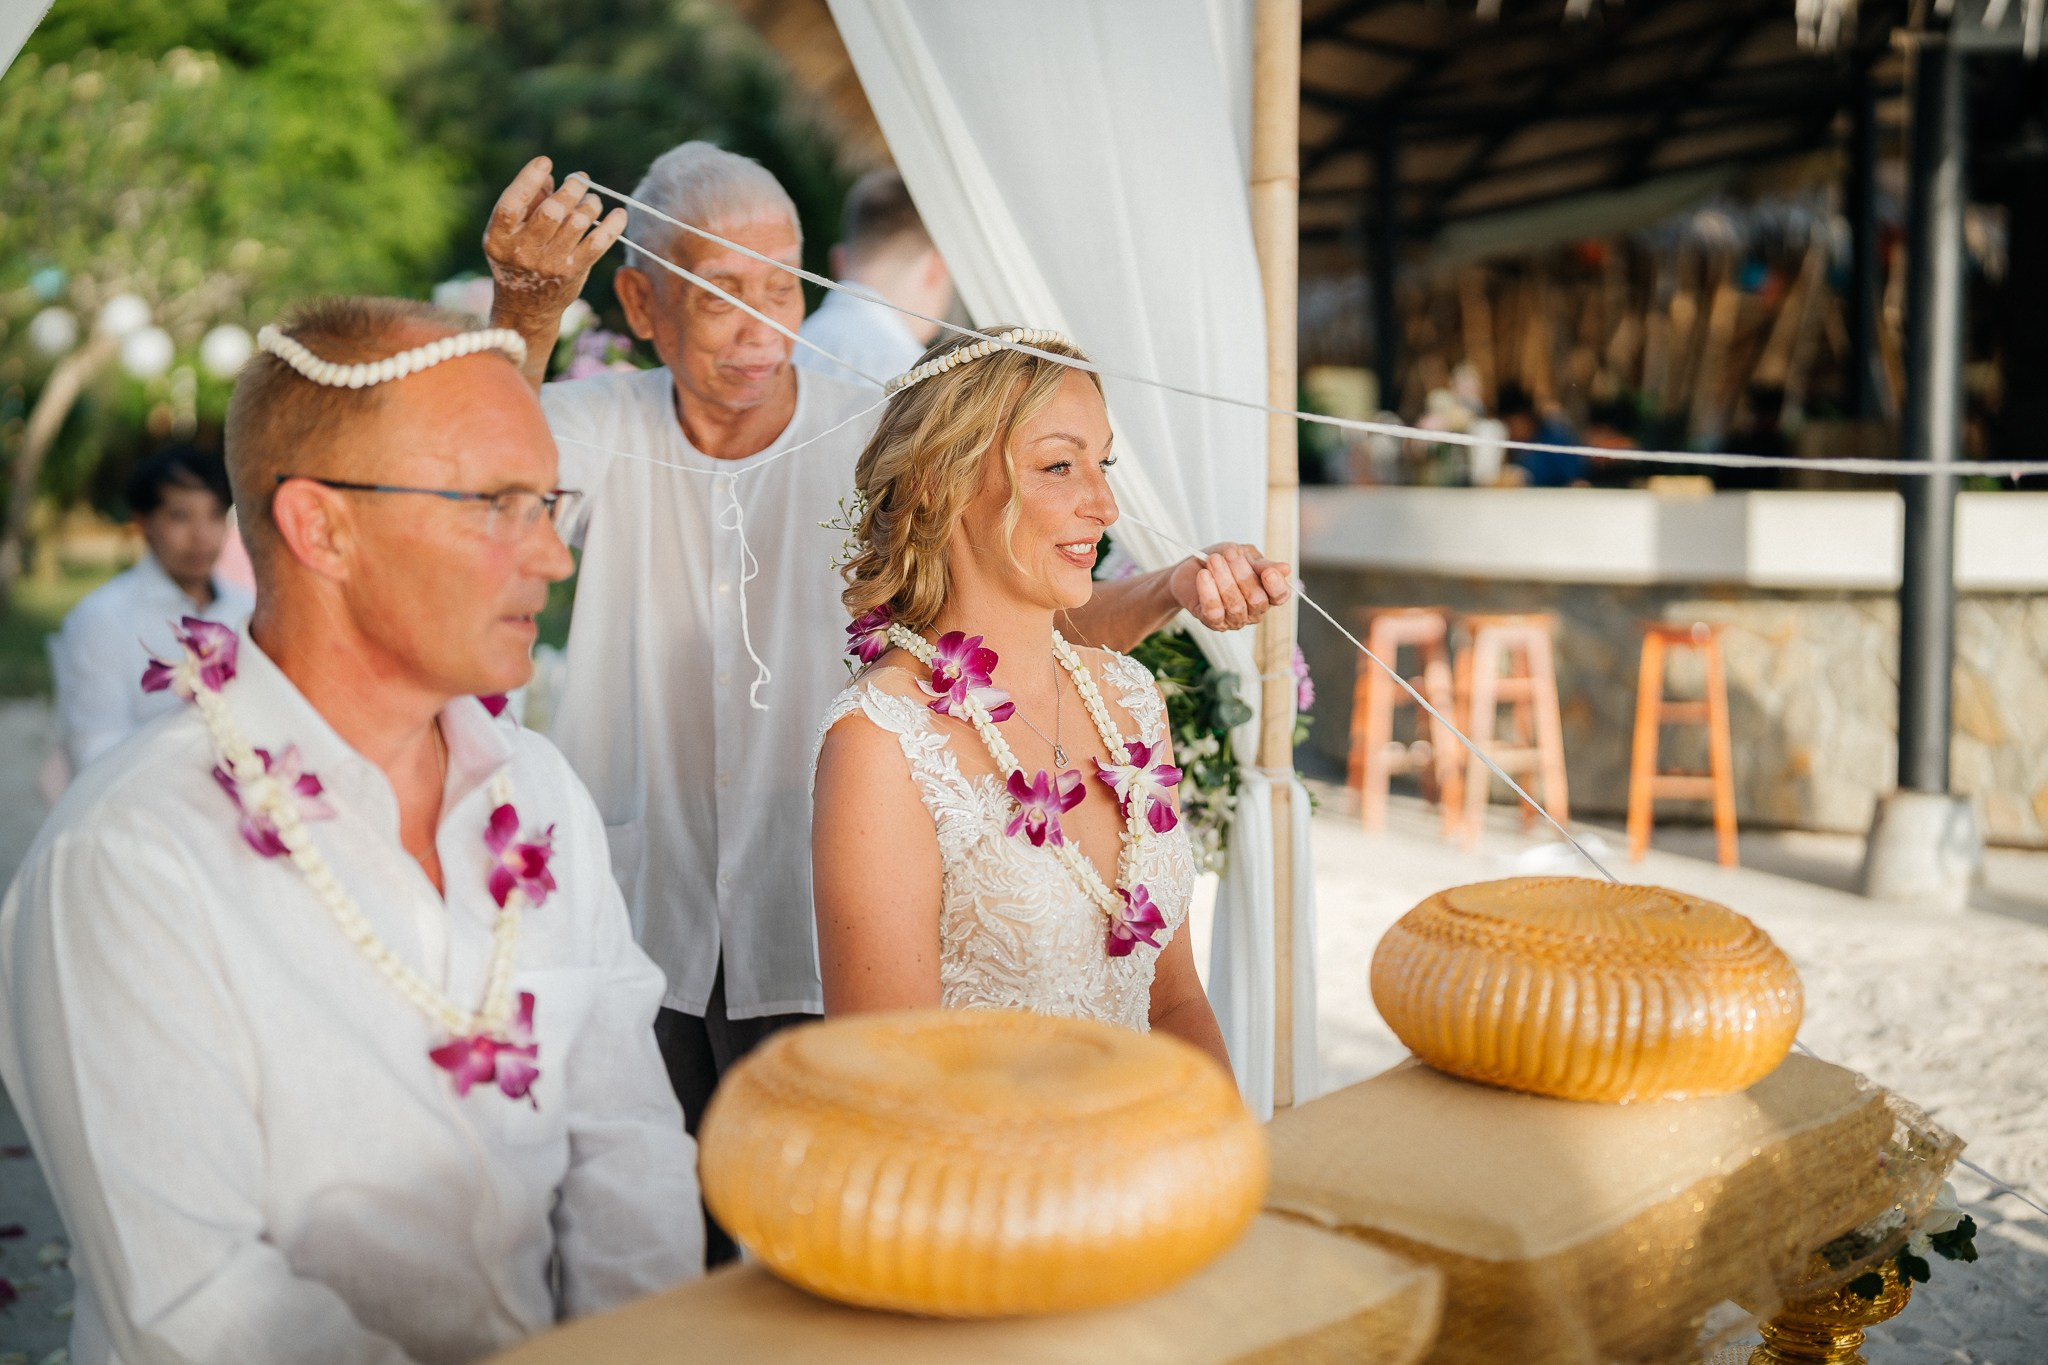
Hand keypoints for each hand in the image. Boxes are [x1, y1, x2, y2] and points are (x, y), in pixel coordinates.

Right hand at [482, 156, 626, 326]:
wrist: (526, 307)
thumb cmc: (516, 258)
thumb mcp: (510, 232)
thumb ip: (526, 202)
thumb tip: (549, 174)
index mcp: (499, 237)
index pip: (512, 203)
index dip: (528, 179)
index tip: (545, 161)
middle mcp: (522, 251)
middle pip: (552, 211)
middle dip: (571, 188)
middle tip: (580, 179)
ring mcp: (549, 264)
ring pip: (578, 223)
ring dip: (590, 204)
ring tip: (591, 200)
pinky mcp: (573, 272)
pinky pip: (598, 243)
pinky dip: (612, 226)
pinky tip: (619, 214)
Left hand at [1169, 543, 1292, 631]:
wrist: (1190, 567)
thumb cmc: (1220, 560)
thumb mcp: (1243, 554)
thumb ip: (1261, 564)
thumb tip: (1285, 569)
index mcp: (1266, 593)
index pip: (1280, 596)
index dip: (1277, 587)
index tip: (1268, 572)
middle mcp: (1253, 611)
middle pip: (1257, 601)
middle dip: (1243, 575)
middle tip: (1228, 554)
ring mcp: (1234, 619)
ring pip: (1236, 606)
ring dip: (1223, 580)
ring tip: (1213, 560)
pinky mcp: (1212, 622)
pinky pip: (1214, 613)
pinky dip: (1208, 592)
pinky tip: (1203, 576)